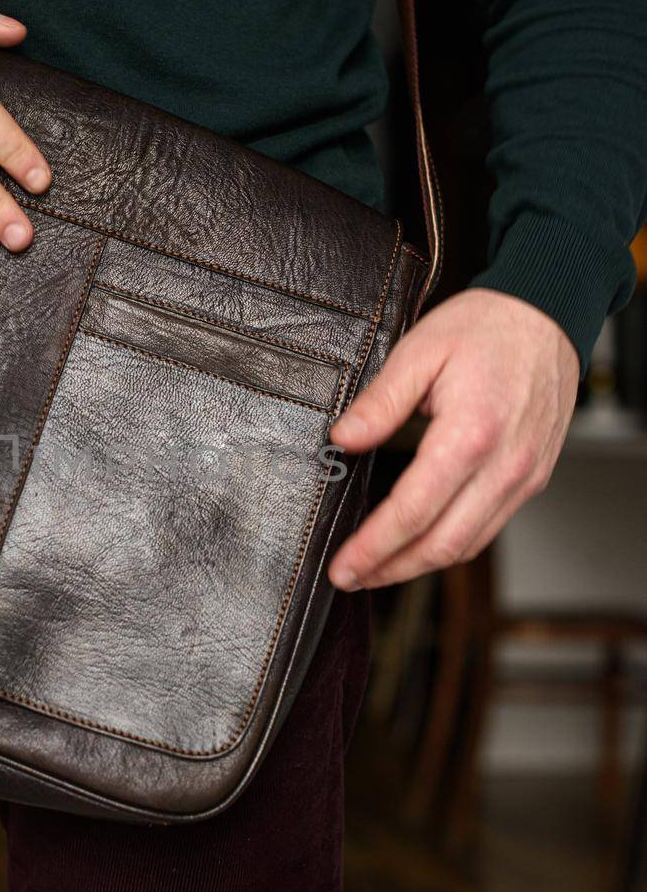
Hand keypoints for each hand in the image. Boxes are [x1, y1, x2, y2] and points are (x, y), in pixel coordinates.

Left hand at [327, 288, 578, 589]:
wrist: (549, 313)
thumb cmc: (488, 327)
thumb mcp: (420, 350)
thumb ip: (380, 401)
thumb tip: (344, 439)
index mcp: (471, 434)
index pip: (413, 511)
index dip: (373, 547)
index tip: (344, 565)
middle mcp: (505, 465)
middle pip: (443, 544)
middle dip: (391, 569)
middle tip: (351, 577)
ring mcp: (524, 476)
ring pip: (468, 545)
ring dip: (420, 565)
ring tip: (378, 568)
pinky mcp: (532, 478)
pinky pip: (489, 528)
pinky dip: (451, 545)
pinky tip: (420, 543)